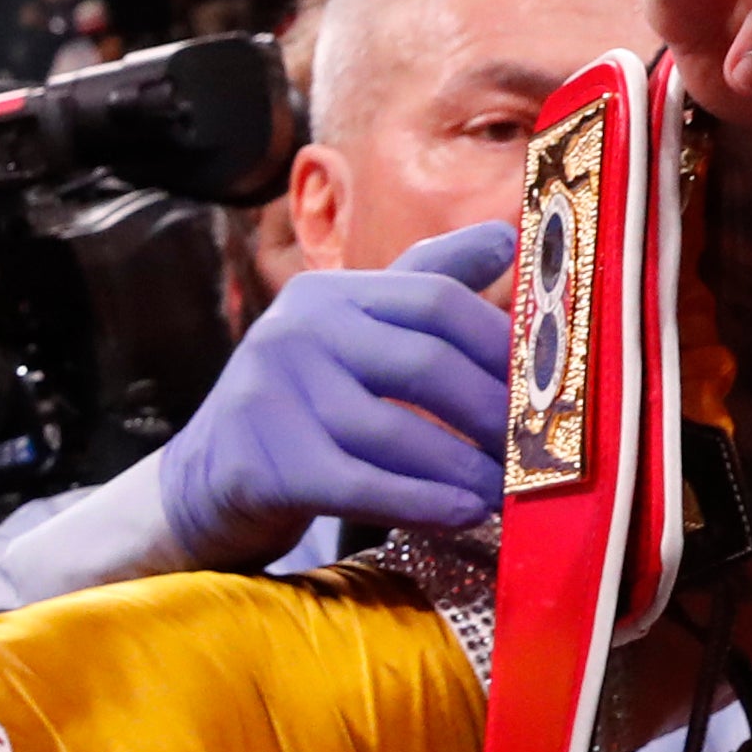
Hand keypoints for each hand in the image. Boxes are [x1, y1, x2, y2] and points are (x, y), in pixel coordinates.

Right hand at [157, 222, 514, 569]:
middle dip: (495, 412)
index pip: (434, 298)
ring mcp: (271, 392)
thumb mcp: (351, 338)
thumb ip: (421, 287)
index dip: (501, 344)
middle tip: (541, 449)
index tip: (549, 386)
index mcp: (328, 292)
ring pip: (397, 431)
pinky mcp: (261, 459)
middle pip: (424, 362)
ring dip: (468, 469)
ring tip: (511, 493)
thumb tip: (505, 236)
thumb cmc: (300, 412)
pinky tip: (463, 515)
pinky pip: (361, 484)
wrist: (202, 483)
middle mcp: (296, 329)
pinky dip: (422, 503)